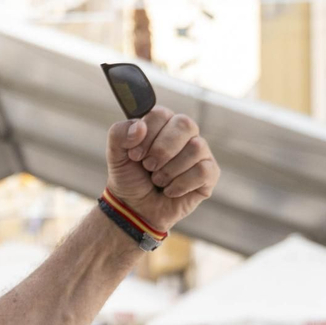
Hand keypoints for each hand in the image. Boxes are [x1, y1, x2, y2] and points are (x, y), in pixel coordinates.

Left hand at [106, 105, 219, 231]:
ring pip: (196, 148)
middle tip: (148, 167)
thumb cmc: (130, 179)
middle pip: (185, 124)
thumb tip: (139, 126)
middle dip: (161, 150)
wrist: (135, 210)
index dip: (147, 135)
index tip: (135, 155)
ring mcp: (200, 153)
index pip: (161, 114)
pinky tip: (170, 191)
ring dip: (169, 171)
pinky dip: (181, 185)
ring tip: (158, 181)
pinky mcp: (210, 174)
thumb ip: (119, 134)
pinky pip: (203, 171)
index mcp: (163, 124)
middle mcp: (185, 134)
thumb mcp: (115, 156)